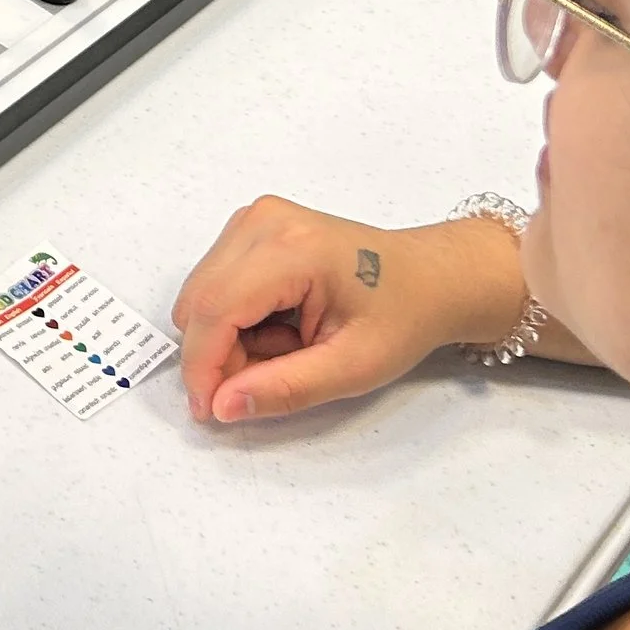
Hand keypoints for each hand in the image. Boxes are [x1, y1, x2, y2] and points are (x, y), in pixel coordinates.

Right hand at [173, 199, 532, 423]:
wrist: (429, 278)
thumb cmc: (402, 317)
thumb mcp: (353, 368)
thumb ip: (285, 389)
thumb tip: (221, 405)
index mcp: (293, 249)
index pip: (216, 310)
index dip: (202, 366)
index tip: (209, 412)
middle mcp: (264, 221)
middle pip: (200, 302)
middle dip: (219, 354)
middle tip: (268, 379)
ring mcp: (256, 218)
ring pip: (202, 295)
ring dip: (229, 337)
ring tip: (287, 345)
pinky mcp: (253, 226)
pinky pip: (215, 283)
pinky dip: (236, 319)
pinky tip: (280, 324)